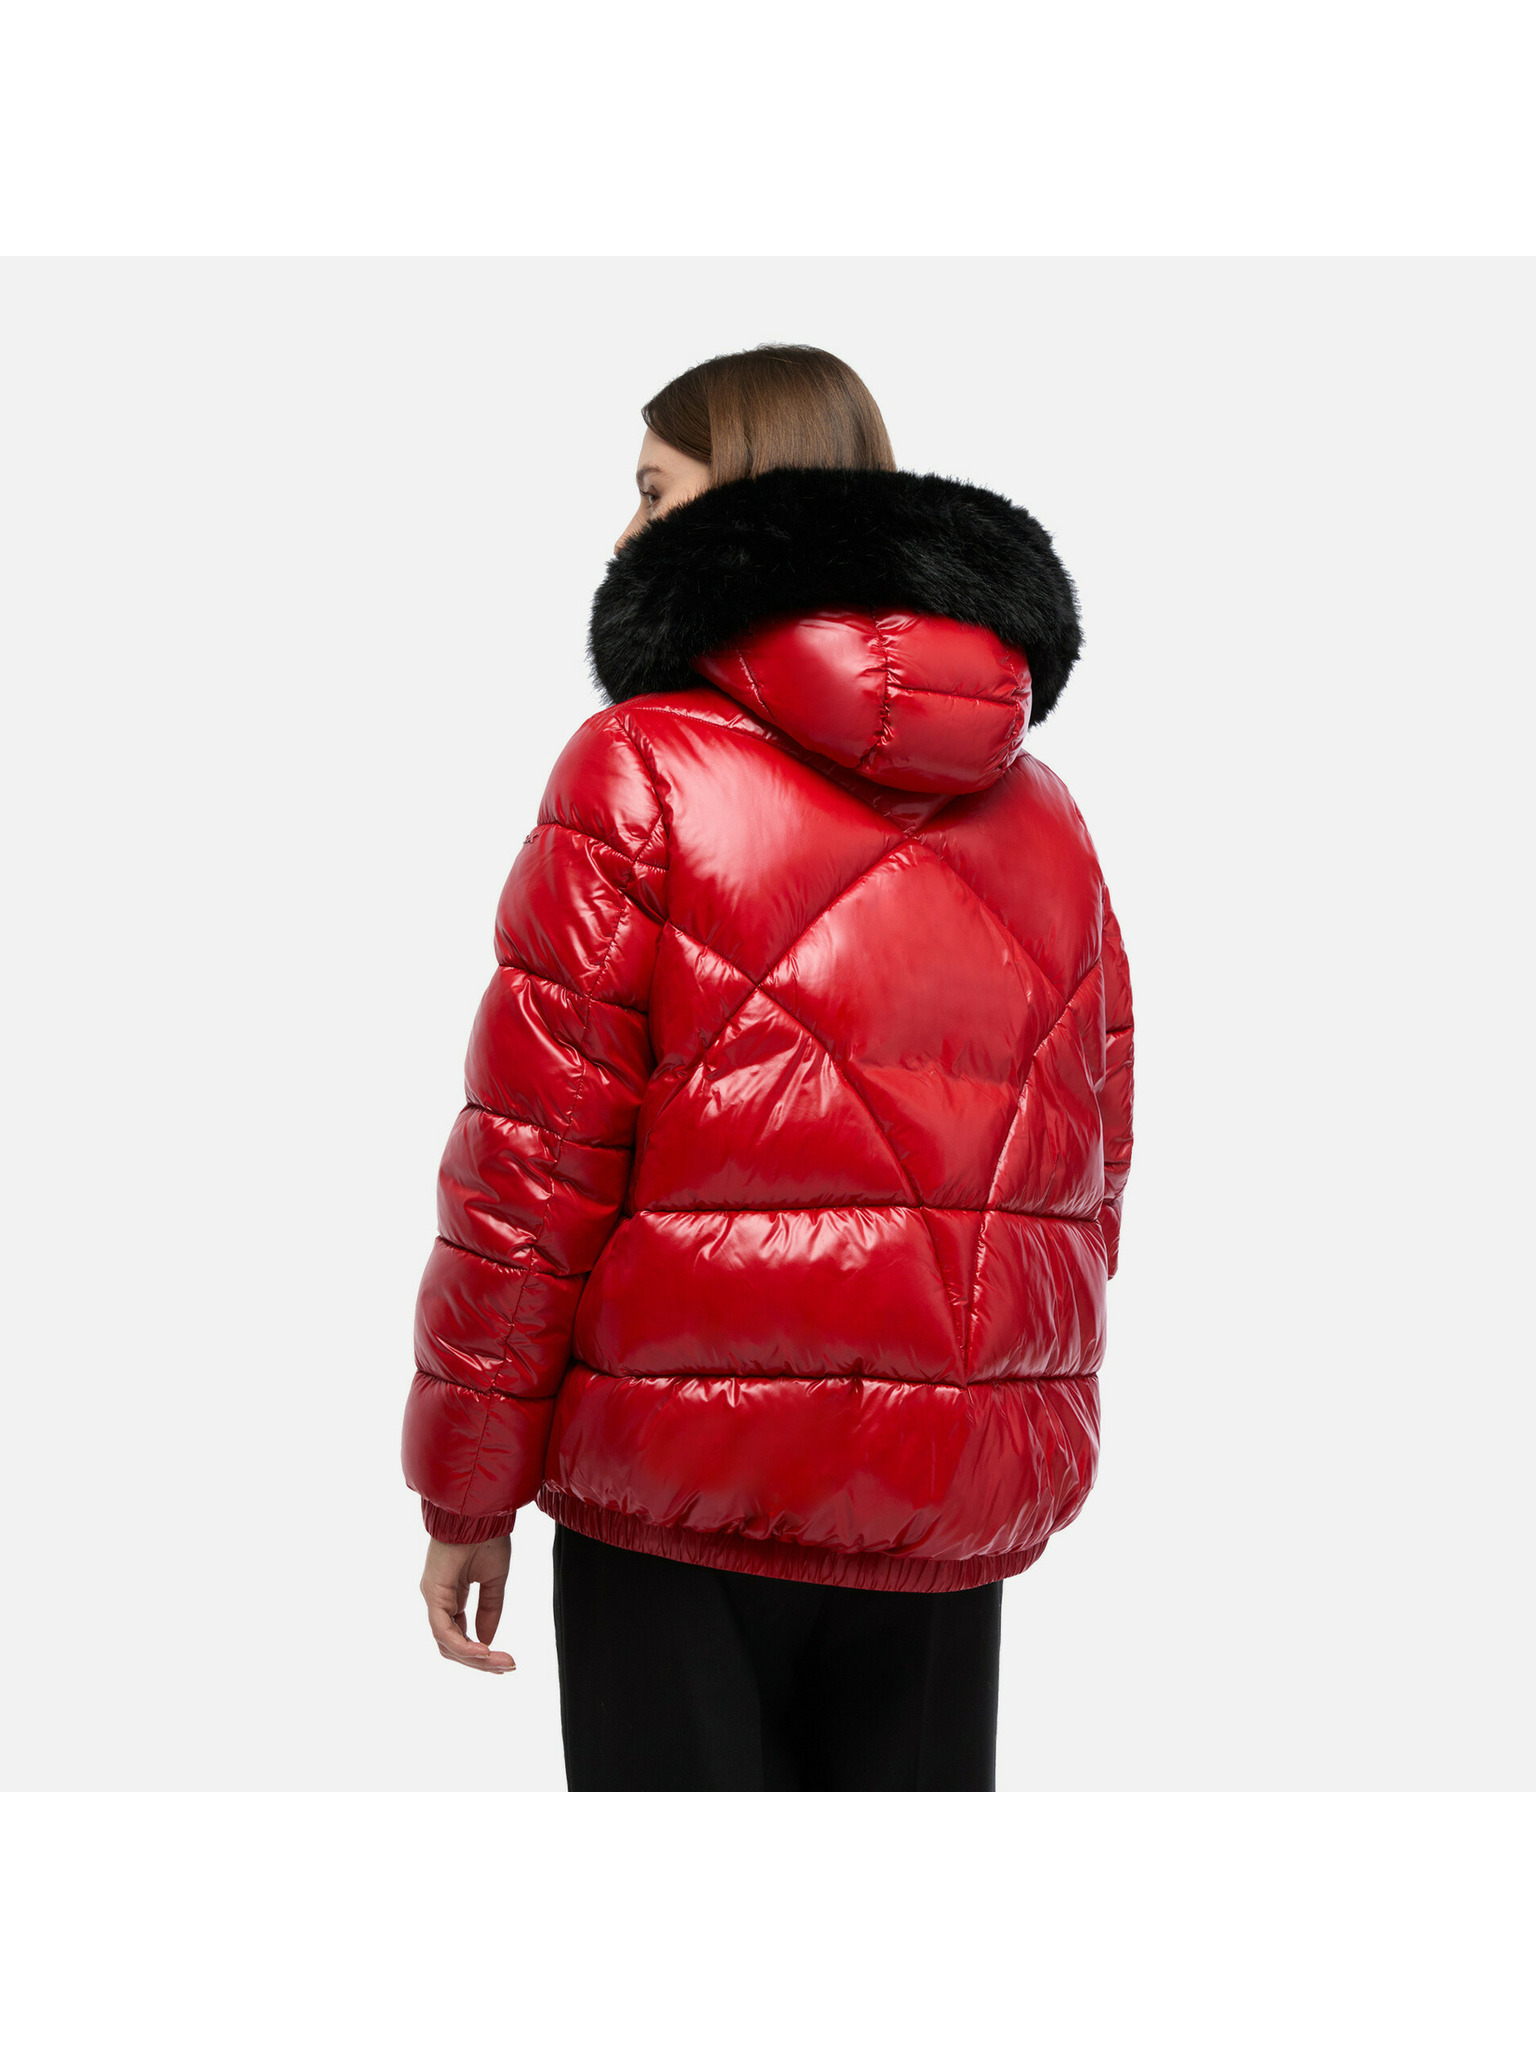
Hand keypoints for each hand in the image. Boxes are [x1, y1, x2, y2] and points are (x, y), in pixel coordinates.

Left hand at [420, 1535, 514, 1672]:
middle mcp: (438, 1601)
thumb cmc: (486, 1537)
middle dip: (481, 1662)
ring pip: (447, 1644)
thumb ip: (490, 1610)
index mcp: (450, 1596)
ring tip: (501, 1662)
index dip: (481, 1652)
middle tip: (508, 1666)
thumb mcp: (494, 1580)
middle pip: (453, 1646)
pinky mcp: (433, 1594)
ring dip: (475, 1658)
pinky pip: (443, 1631)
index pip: (459, 1636)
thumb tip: (488, 1640)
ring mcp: (433, 1598)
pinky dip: (463, 1645)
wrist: (481, 1512)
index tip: (507, 1661)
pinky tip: (484, 1651)